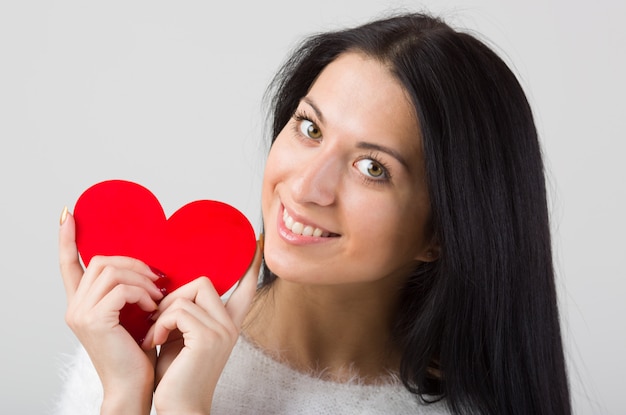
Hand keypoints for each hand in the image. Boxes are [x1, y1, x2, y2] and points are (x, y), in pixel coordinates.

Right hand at [59, 208, 163, 413]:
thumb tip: (146, 266)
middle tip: (158, 280)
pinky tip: (153, 308)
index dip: (68, 238)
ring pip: (112, 270)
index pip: (69, 264)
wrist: (133, 385)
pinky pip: (122, 288)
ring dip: (143, 279)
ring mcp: (81, 312)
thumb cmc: (138, 350)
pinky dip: (143, 294)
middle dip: (134, 263)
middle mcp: (75, 306)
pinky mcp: (94, 319)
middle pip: (101, 260)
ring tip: (159, 297)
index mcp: (82, 303)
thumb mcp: (132, 313)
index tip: (69, 214)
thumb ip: (127, 291)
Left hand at [145, 239, 261, 414]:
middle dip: (174, 295)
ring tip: (153, 335)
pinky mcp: (207, 338)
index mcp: (227, 325)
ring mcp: (222, 331)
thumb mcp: (181, 337)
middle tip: (157, 319)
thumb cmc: (175, 376)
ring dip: (162, 313)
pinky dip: (160, 324)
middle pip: (204, 282)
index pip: (246, 290)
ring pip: (187, 294)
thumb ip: (185, 313)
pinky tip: (154, 341)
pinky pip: (178, 310)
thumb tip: (173, 289)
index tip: (257, 244)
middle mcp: (230, 325)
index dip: (251, 267)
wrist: (178, 408)